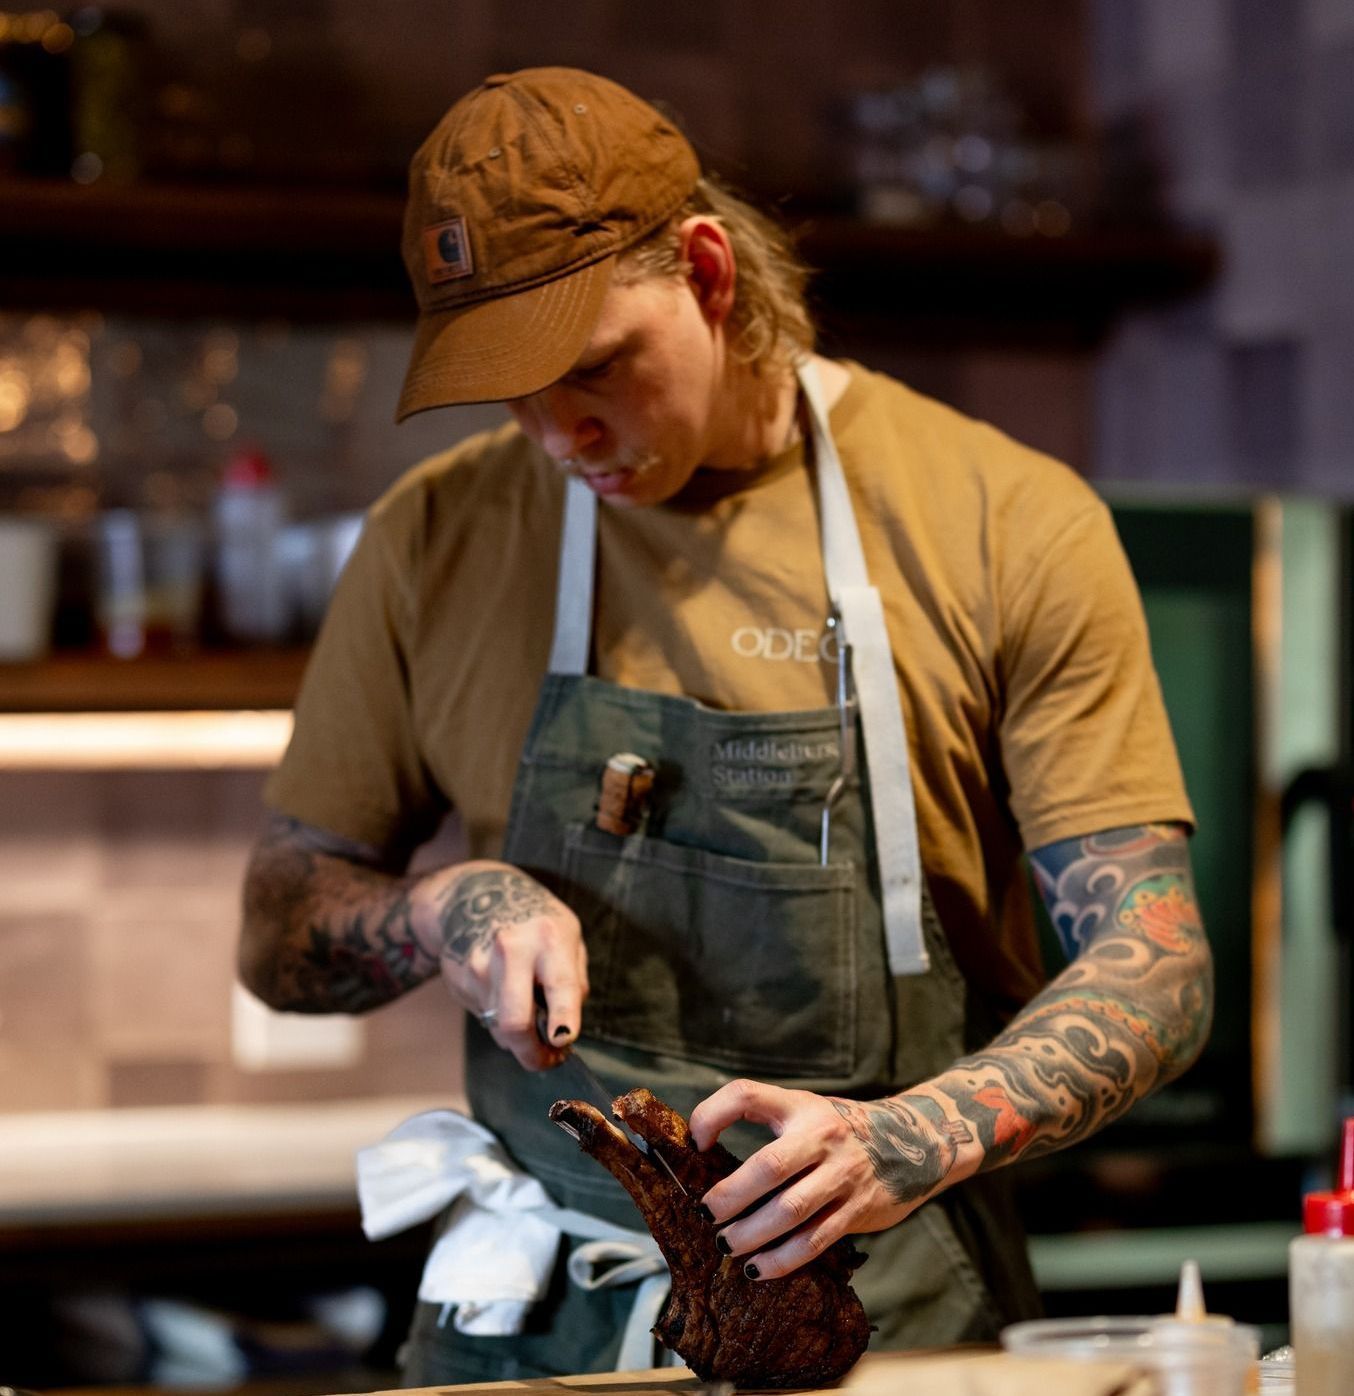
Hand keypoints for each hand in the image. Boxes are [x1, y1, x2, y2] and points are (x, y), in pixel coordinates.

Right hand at [416, 860, 587, 1070]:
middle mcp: (510, 951)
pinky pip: (486, 1017)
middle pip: (515, 1023)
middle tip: (547, 1060)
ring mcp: (479, 966)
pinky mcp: (460, 980)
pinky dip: (499, 1017)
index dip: (564, 1022)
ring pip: (500, 1028)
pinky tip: (504, 990)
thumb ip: (573, 981)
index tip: (563, 1043)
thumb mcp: (568, 936)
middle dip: (532, 1054)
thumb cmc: (535, 922)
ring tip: (530, 1016)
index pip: (560, 988)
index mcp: (548, 938)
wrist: (476, 896)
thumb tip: (565, 1031)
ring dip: (518, 1036)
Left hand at [689, 1079, 970, 1279]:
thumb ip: (765, 1122)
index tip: (695, 1143)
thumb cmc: (836, 1130)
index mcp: (799, 1106)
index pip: (747, 1095)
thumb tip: (702, 1150)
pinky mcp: (857, 1209)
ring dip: (752, 1234)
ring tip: (727, 1246)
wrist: (911, 1143)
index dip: (712, 1115)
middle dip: (731, 1196)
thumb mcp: (804, 1111)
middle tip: (706, 1213)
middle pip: (769, 1166)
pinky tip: (758, 1269)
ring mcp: (842, 1174)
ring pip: (791, 1210)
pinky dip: (783, 1259)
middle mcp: (822, 1135)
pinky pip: (815, 1240)